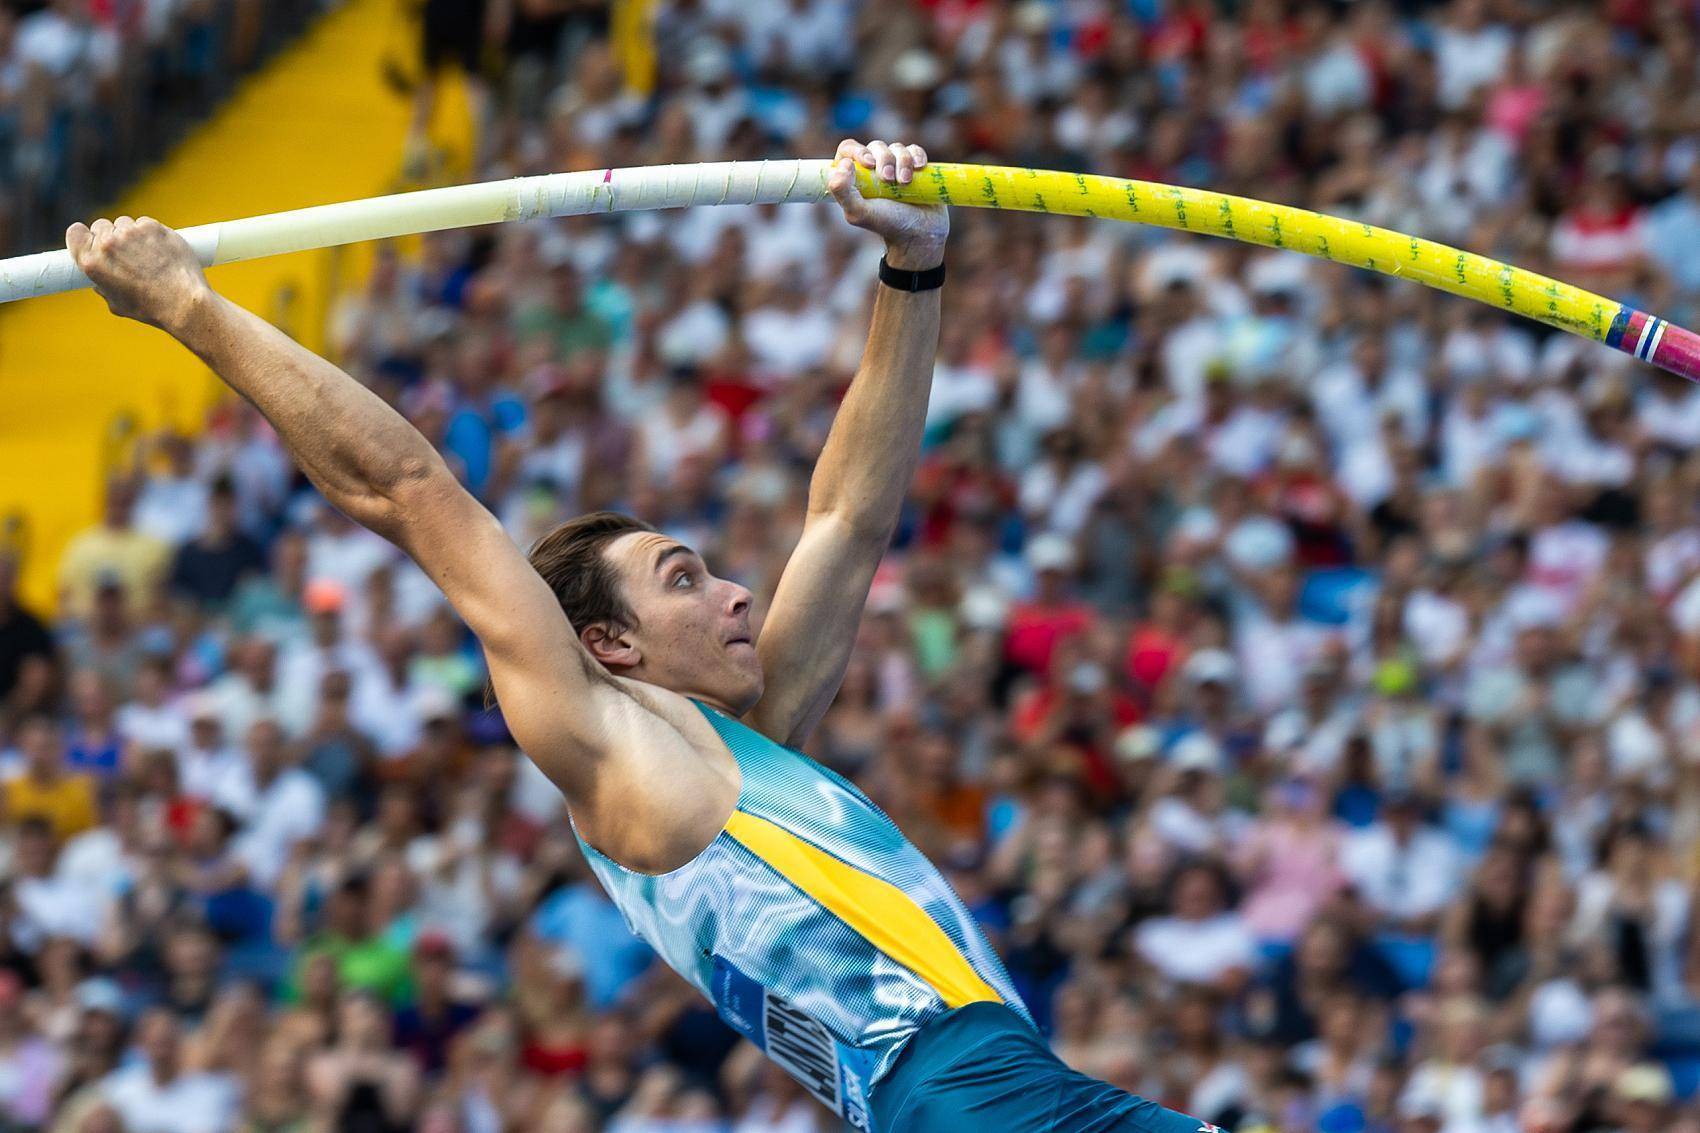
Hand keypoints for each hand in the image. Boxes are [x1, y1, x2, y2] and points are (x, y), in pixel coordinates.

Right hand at [66, 215, 212, 332]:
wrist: (183, 302)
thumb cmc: (150, 308)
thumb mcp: (116, 303)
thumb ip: (104, 285)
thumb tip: (101, 281)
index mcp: (91, 261)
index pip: (74, 232)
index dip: (85, 236)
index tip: (94, 242)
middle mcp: (108, 244)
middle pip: (101, 226)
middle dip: (111, 237)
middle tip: (128, 254)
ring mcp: (131, 232)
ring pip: (125, 224)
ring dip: (133, 235)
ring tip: (149, 257)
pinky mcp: (153, 227)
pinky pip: (146, 223)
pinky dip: (152, 234)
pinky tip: (161, 251)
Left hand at [826, 138, 947, 269]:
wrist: (919, 233)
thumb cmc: (887, 224)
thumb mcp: (858, 213)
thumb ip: (842, 191)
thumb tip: (844, 163)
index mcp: (854, 177)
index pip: (848, 150)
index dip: (857, 151)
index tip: (869, 164)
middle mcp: (874, 169)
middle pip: (875, 147)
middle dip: (884, 160)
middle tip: (889, 180)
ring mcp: (895, 166)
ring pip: (897, 148)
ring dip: (902, 161)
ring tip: (905, 182)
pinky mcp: (914, 166)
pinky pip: (914, 150)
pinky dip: (916, 156)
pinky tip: (919, 168)